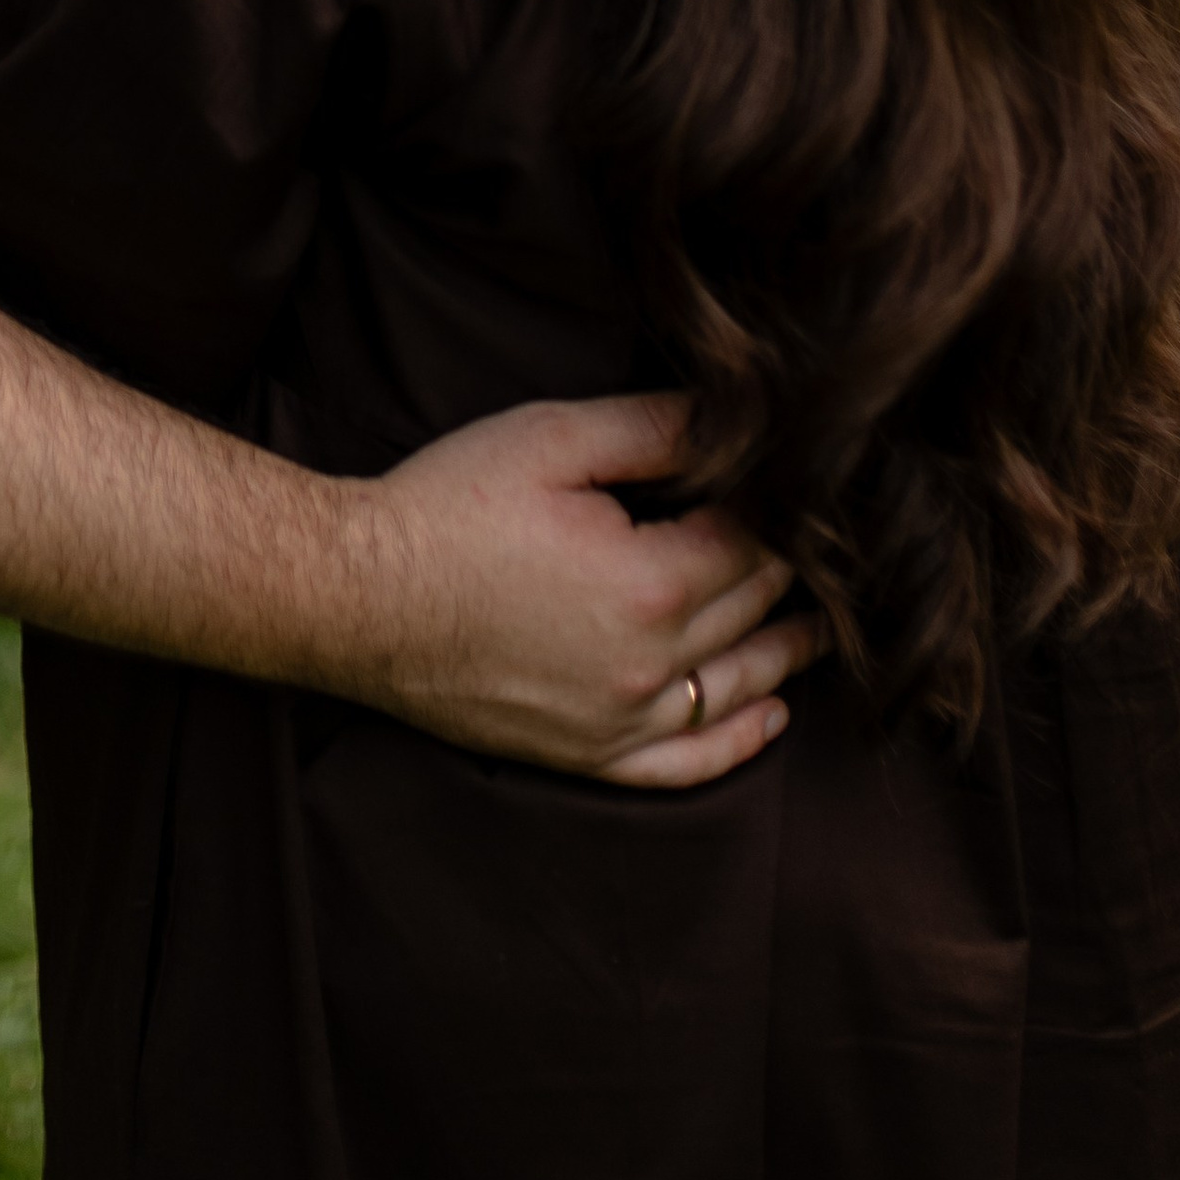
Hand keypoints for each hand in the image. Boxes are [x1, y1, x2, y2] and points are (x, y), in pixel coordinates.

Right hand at [346, 393, 820, 787]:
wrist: (356, 596)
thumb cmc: (445, 507)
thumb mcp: (550, 439)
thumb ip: (652, 429)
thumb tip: (739, 415)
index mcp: (650, 581)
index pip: (755, 544)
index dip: (783, 511)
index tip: (802, 488)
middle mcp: (649, 664)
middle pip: (753, 612)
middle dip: (791, 573)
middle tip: (823, 545)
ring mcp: (619, 720)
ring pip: (737, 688)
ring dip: (786, 652)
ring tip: (820, 624)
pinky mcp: (586, 755)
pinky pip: (686, 764)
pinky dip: (739, 744)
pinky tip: (769, 716)